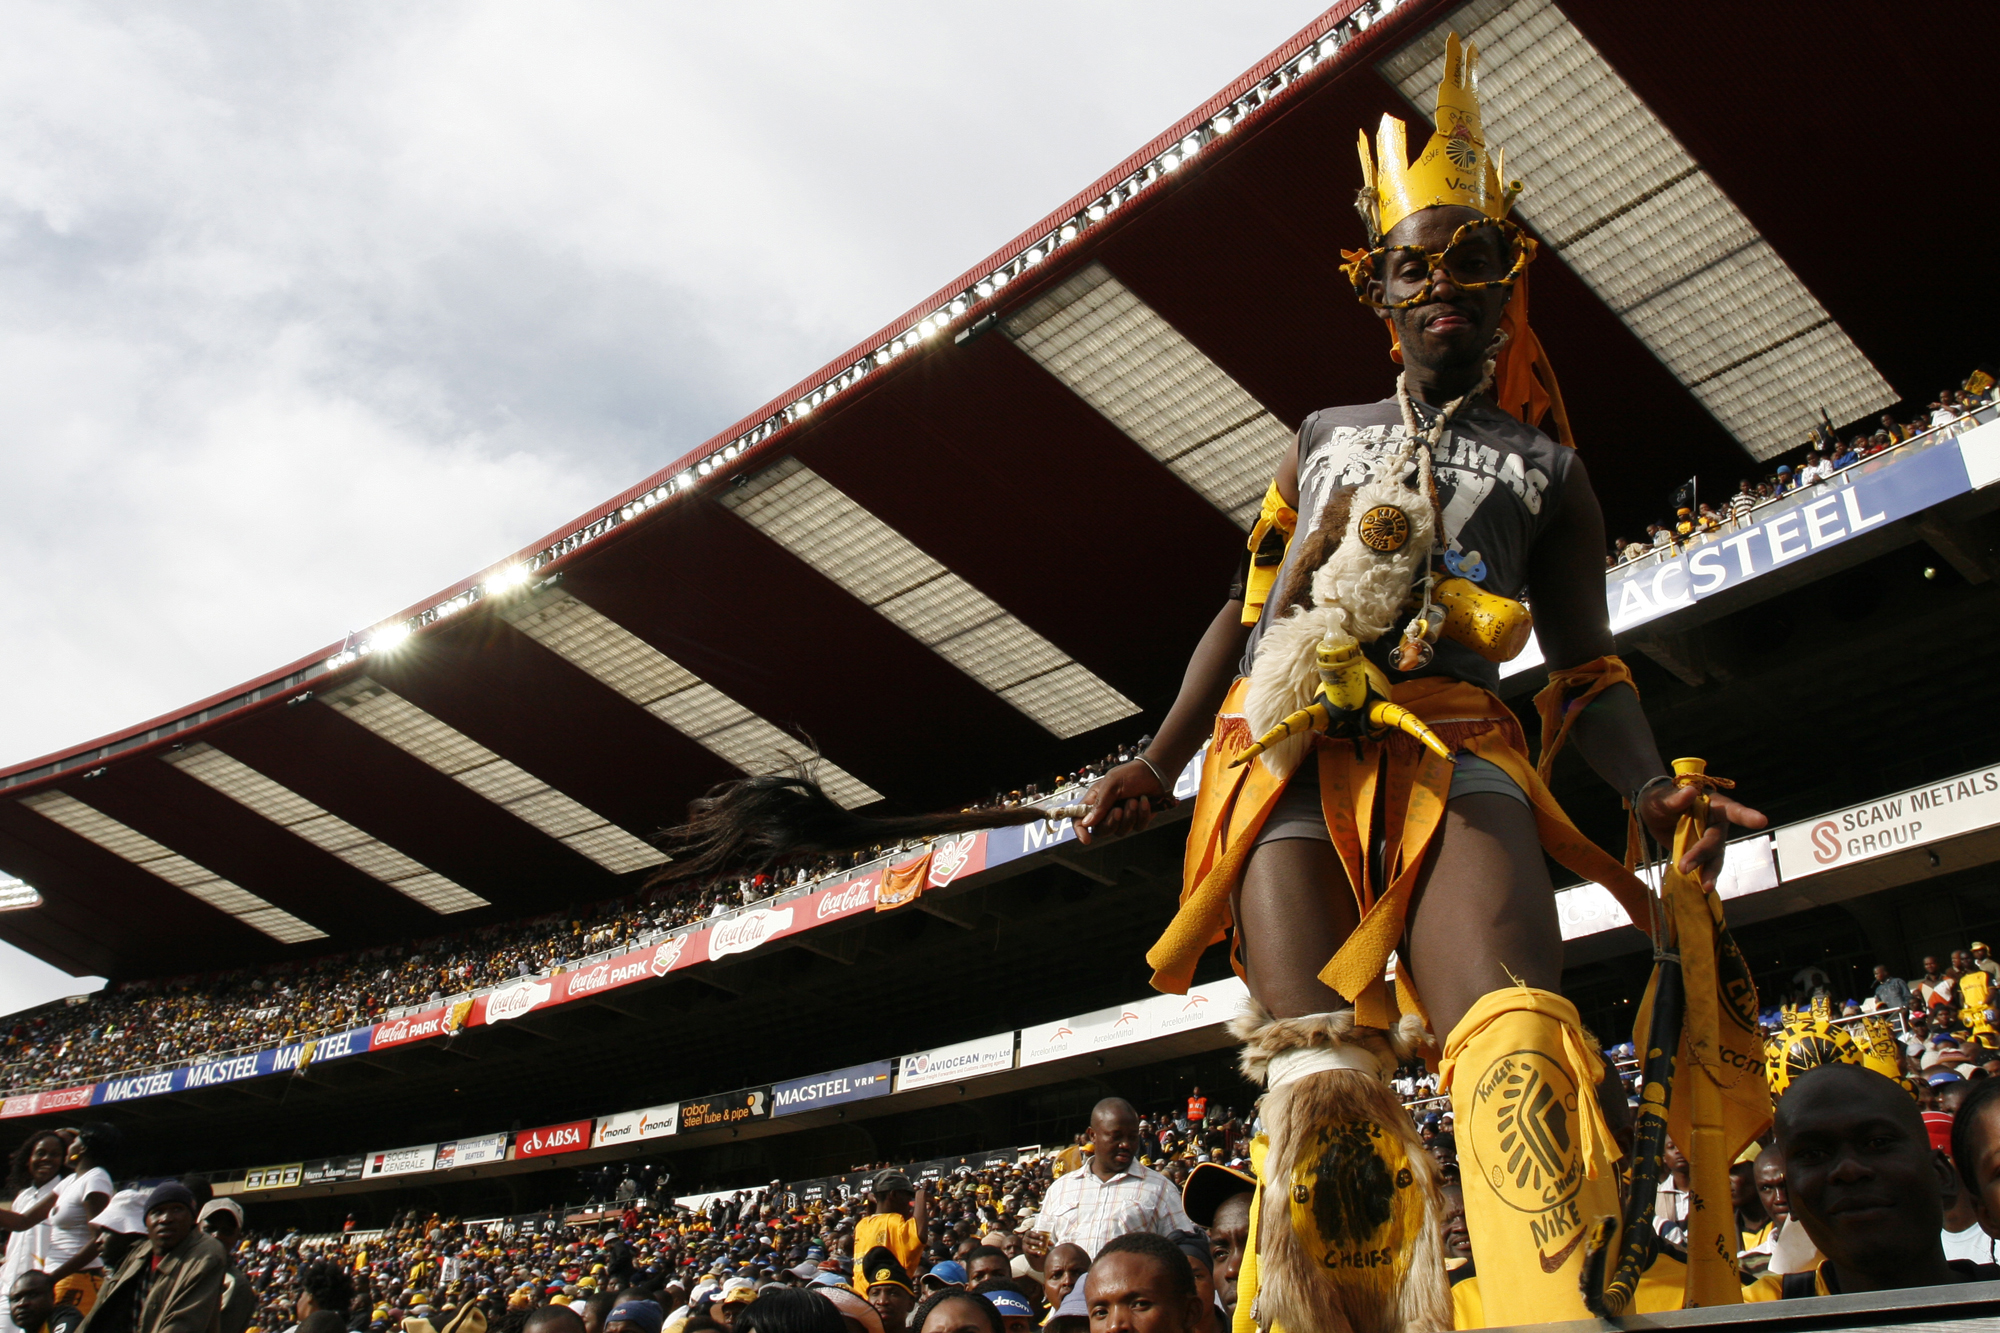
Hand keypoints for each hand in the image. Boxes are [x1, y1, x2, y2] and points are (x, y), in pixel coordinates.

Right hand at [1022, 1230, 1050, 1259]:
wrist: (1032, 1247)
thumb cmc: (1037, 1239)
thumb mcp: (1041, 1238)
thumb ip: (1046, 1240)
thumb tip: (1052, 1243)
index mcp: (1028, 1233)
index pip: (1031, 1233)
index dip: (1036, 1235)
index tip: (1042, 1238)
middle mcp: (1025, 1239)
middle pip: (1029, 1240)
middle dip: (1036, 1242)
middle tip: (1042, 1244)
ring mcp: (1024, 1246)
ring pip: (1028, 1249)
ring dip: (1034, 1251)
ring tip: (1040, 1252)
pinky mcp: (1026, 1252)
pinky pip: (1029, 1254)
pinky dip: (1034, 1255)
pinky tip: (1039, 1255)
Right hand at [1076, 759, 1165, 844]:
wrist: (1155, 773)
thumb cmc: (1131, 774)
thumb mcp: (1112, 784)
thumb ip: (1100, 804)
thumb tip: (1087, 823)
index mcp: (1095, 801)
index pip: (1080, 819)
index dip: (1080, 831)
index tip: (1087, 840)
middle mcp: (1106, 811)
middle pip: (1101, 830)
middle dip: (1111, 822)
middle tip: (1119, 810)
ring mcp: (1123, 818)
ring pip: (1121, 831)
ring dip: (1129, 816)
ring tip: (1135, 800)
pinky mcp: (1137, 820)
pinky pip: (1138, 827)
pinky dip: (1142, 814)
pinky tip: (1145, 801)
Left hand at [1639, 781, 1767, 889]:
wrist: (1652, 813)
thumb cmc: (1660, 798)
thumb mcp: (1660, 797)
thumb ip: (1674, 798)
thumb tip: (1690, 792)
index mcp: (1711, 804)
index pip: (1731, 809)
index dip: (1746, 815)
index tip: (1761, 821)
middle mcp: (1716, 822)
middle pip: (1715, 840)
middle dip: (1703, 854)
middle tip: (1685, 866)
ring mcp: (1710, 839)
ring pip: (1714, 857)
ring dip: (1709, 871)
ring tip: (1706, 887)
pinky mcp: (1702, 853)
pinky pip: (1705, 865)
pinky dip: (1702, 876)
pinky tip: (1701, 887)